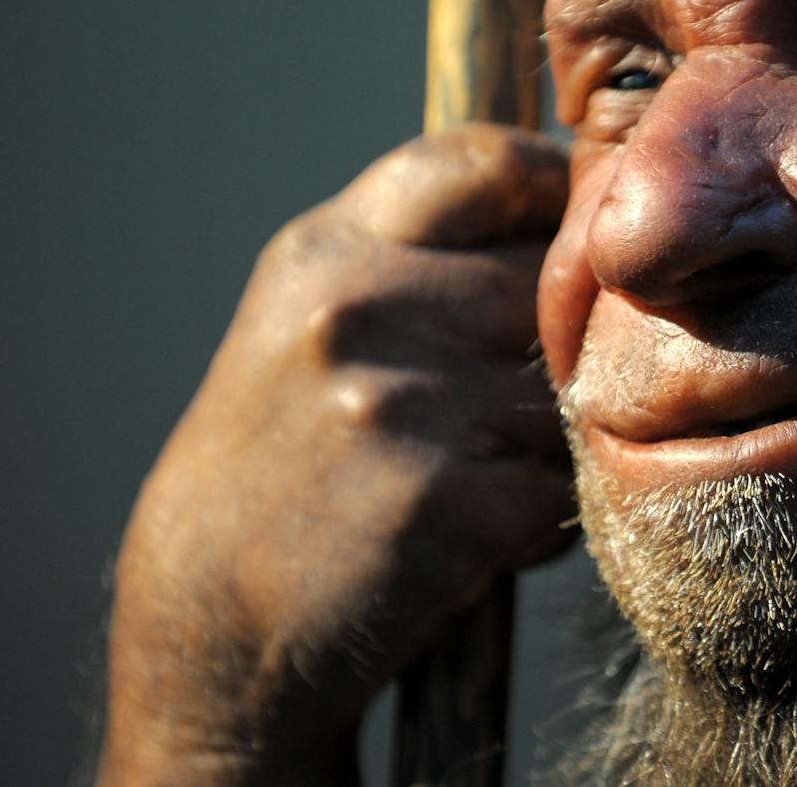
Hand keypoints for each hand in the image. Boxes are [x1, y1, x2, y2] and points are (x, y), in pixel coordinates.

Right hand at [99, 125, 573, 785]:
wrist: (212, 634)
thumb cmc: (289, 471)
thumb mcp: (315, 326)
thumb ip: (425, 259)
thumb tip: (584, 205)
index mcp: (328, 250)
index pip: (488, 162)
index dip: (559, 195)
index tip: (575, 246)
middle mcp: (357, 307)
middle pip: (554, 284)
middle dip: (559, 351)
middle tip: (507, 413)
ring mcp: (398, 402)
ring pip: (570, 393)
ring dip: (553, 446)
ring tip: (476, 482)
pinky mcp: (442, 503)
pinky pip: (563, 491)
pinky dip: (539, 525)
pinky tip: (475, 542)